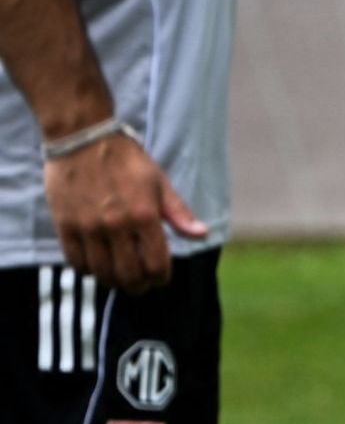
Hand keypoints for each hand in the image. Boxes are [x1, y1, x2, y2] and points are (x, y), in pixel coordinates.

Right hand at [48, 130, 202, 291]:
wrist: (82, 137)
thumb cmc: (126, 159)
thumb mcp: (159, 182)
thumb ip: (178, 213)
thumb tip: (202, 235)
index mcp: (144, 215)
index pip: (156, 264)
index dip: (160, 278)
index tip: (160, 279)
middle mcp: (115, 224)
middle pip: (129, 274)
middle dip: (138, 286)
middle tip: (140, 285)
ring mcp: (88, 226)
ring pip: (102, 272)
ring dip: (112, 281)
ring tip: (118, 277)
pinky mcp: (65, 224)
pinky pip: (75, 261)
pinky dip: (87, 270)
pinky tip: (95, 265)